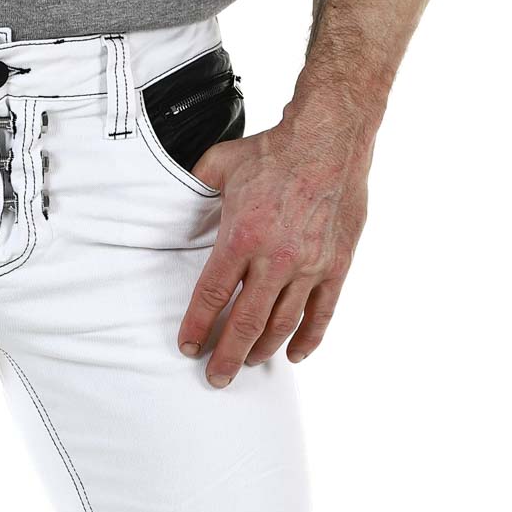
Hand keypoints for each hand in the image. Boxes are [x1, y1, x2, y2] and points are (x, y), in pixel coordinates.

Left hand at [178, 111, 370, 386]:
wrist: (332, 133)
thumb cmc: (275, 149)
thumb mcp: (221, 164)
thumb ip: (195, 189)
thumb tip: (175, 201)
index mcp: (242, 237)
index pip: (212, 296)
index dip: (197, 327)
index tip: (188, 347)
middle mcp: (276, 258)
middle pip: (245, 323)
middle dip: (227, 356)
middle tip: (215, 378)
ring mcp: (309, 264)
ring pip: (281, 324)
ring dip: (262, 350)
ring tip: (248, 362)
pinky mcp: (336, 264)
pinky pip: (322, 313)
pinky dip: (308, 339)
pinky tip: (294, 355)